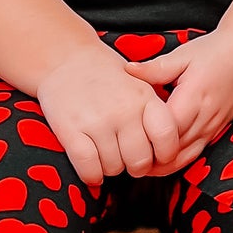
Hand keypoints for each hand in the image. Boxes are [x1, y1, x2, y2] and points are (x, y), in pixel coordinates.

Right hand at [34, 38, 181, 182]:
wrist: (64, 57)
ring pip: (114, 168)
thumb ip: (153, 109)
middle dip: (134, 166)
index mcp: (145, 97)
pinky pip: (89, 168)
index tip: (156, 156)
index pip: (167, 137)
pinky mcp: (71, 131)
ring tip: (105, 154)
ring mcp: (97, 121)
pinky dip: (92, 175)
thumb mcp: (138, 81)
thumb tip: (168, 143)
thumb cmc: (104, 72)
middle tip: (127, 158)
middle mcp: (124, 110)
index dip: (165, 154)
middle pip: (140, 161)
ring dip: (110, 168)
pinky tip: (92, 169)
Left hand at [123, 29, 232, 174]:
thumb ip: (155, 68)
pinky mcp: (214, 133)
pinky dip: (174, 161)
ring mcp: (211, 129)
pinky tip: (156, 159)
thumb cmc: (215, 52)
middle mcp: (204, 119)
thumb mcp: (184, 55)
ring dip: (159, 165)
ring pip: (182, 160)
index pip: (165, 131)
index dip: (143, 138)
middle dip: (147, 157)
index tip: (122, 137)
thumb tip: (128, 70)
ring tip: (135, 161)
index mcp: (193, 99)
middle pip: (172, 152)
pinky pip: (192, 155)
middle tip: (121, 154)